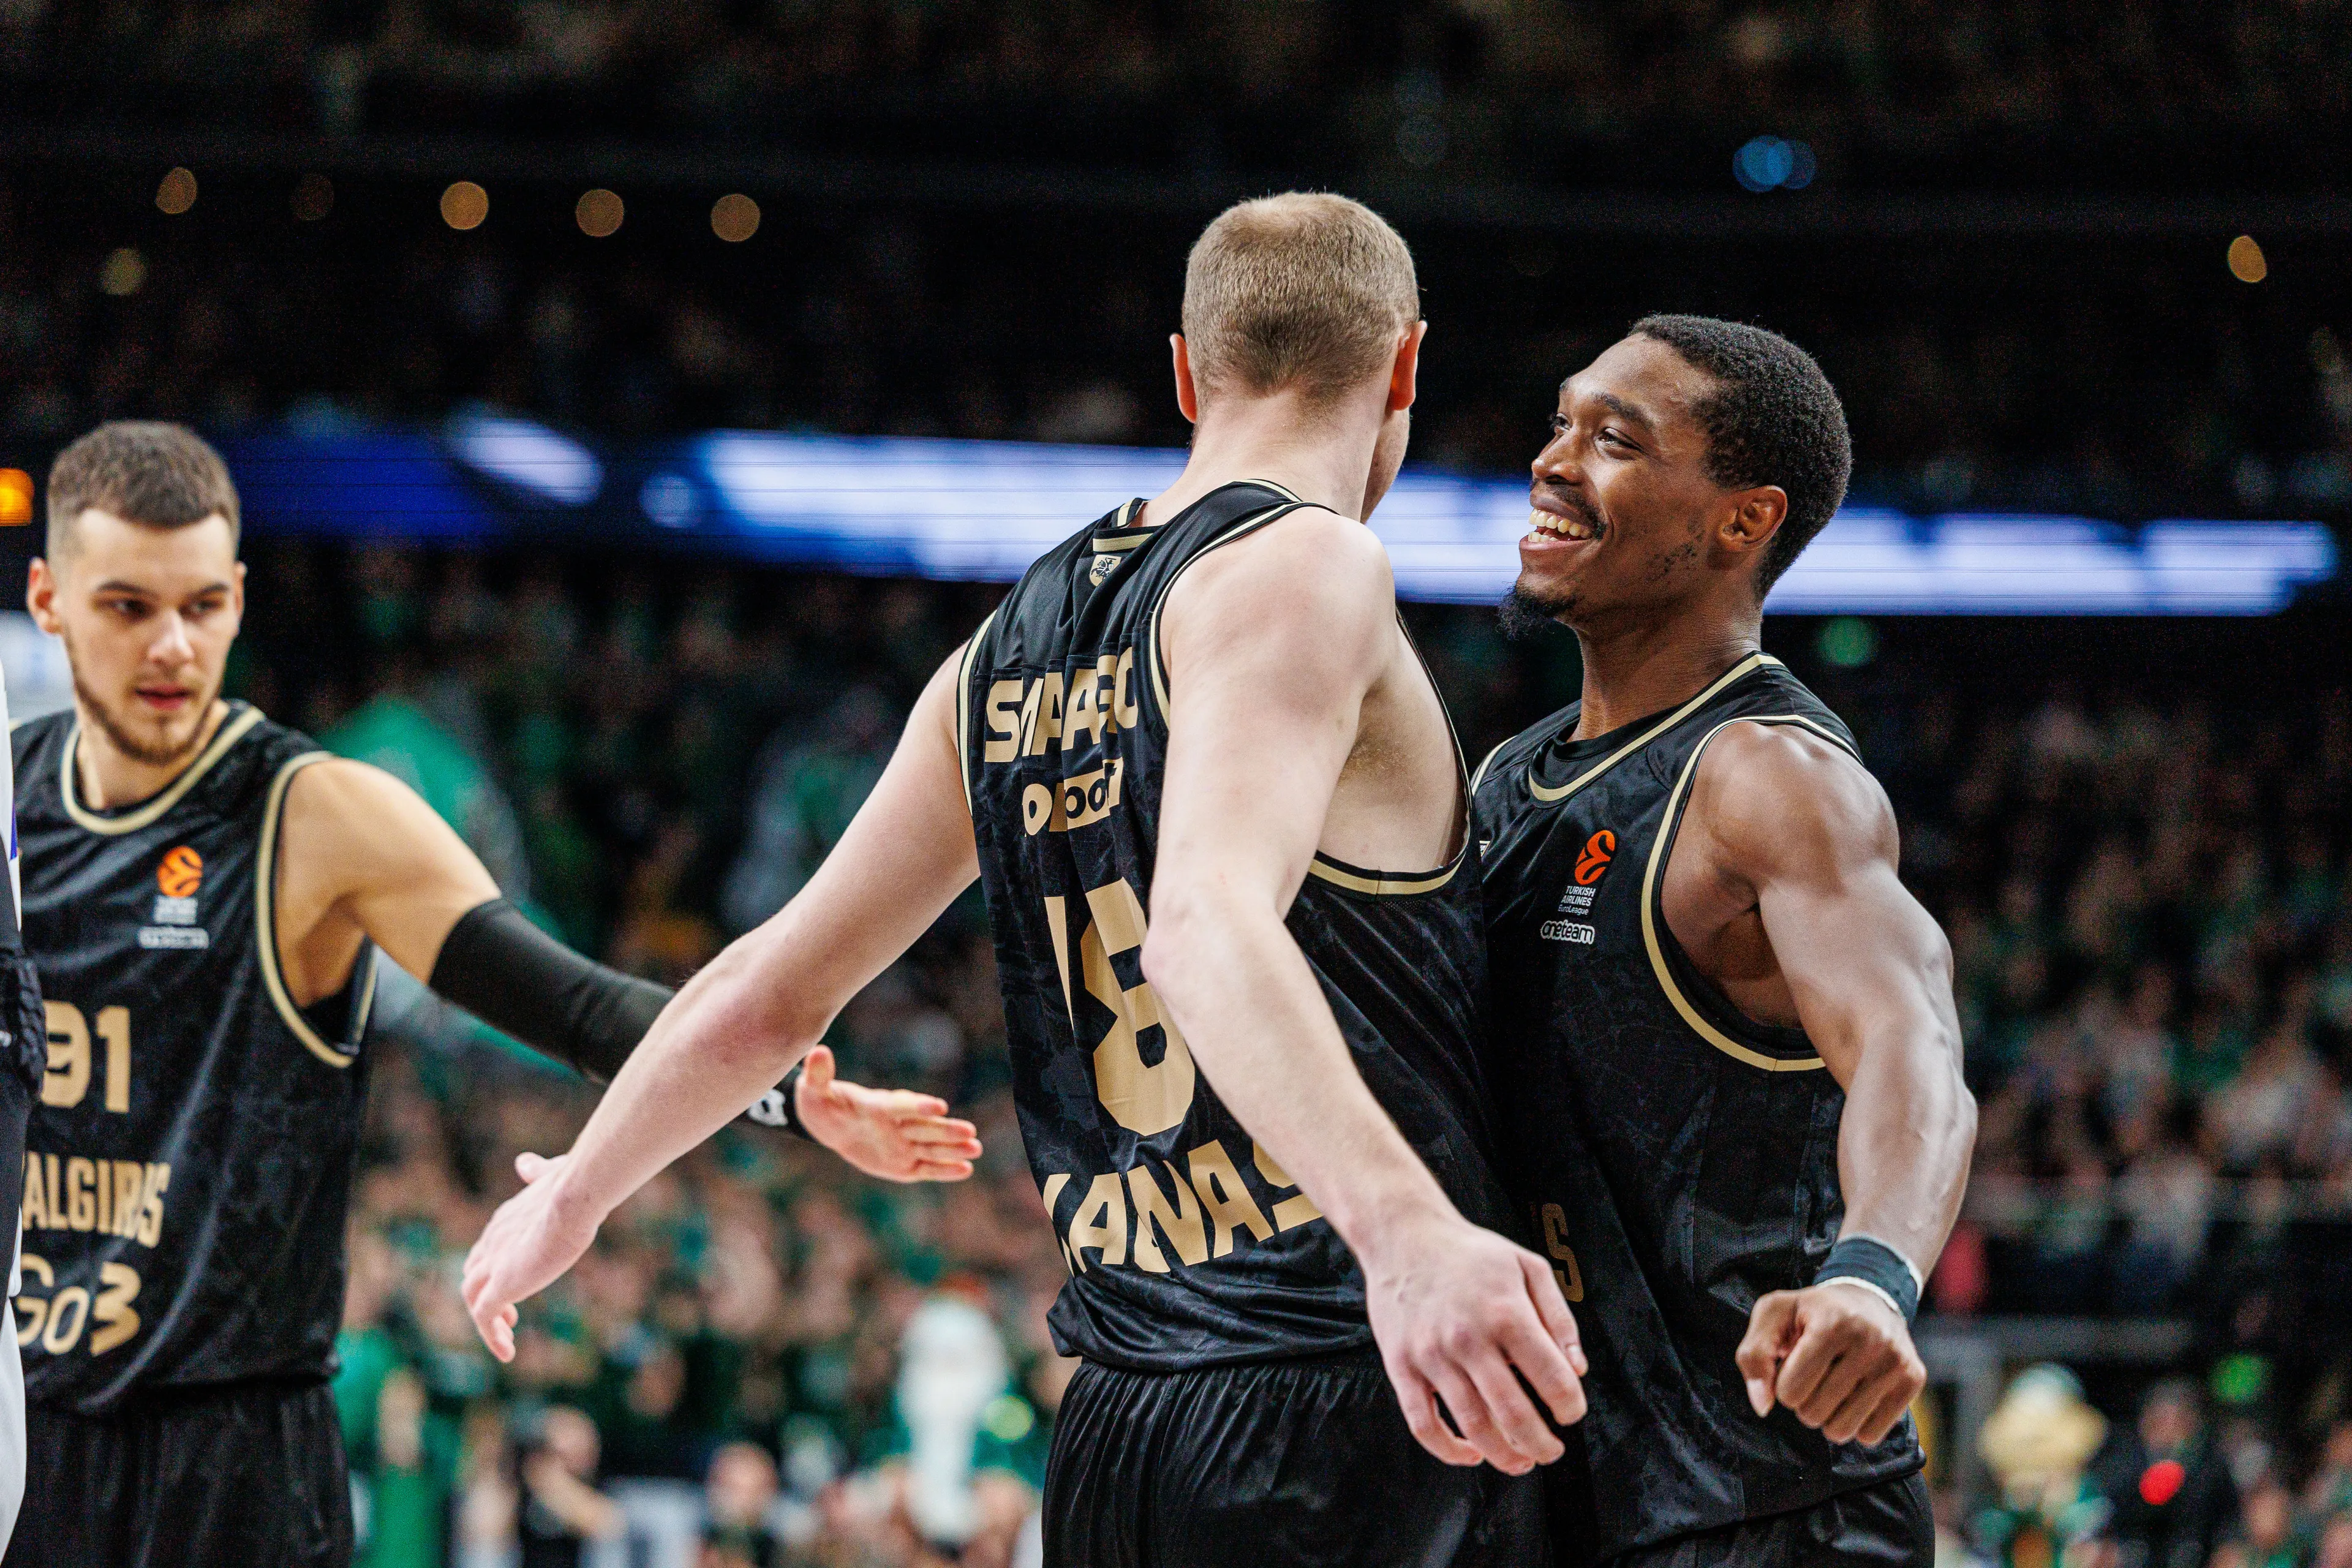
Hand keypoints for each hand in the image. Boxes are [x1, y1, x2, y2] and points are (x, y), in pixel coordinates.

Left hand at [462, 1151, 601, 1361]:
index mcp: (505, 1220)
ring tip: (506, 1339)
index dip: (494, 1268)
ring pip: (473, 1298)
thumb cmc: (573, 1185)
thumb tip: (524, 1163)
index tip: (514, 1283)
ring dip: (487, 1321)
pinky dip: (491, 1337)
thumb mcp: (554, 1174)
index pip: (486, 1249)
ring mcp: (493, 1265)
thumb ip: (538, 1171)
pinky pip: (484, 1318)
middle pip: (473, 1274)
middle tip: (509, 1318)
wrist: (574, 1199)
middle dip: (486, 1295)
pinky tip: (507, 1353)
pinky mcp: (500, 1286)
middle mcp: (492, 1242)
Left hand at [792, 1045, 983, 1181]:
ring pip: (931, 1147)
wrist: (830, 1124)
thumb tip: (817, 1052)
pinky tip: (966, 1169)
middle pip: (925, 1127)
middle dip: (946, 1130)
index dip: (918, 1105)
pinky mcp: (904, 1165)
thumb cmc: (823, 1103)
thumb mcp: (814, 1090)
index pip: (901, 1105)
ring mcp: (903, 1144)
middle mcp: (897, 1124)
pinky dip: (944, 1170)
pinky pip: (926, 1168)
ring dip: (953, 1148)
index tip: (940, 1106)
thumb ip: (818, 1075)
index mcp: (879, 1106)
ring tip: (976, 1148)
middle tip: (970, 1132)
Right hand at [1362, 1211, 1588, 1473]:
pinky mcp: (1401, 1365)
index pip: (1551, 1377)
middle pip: (1513, 1413)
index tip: (1571, 1413)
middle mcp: (1468, 1338)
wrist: (1404, 1235)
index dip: (1569, 1405)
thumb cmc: (1471, 1252)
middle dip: (1541, 1443)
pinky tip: (1470, 1454)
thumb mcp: (1528, 1267)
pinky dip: (1447, 1450)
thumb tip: (1577, 1369)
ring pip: (1472, 1425)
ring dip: (1503, 1454)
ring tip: (1521, 1462)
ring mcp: (1431, 1355)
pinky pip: (1422, 1423)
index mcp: (1506, 1313)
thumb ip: (1559, 1318)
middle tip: (1552, 1452)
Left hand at [1735, 1281, 1923, 1445]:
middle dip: (1805, 1401)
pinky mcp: (1914, 1379)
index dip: (1783, 1384)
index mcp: (1832, 1322)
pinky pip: (1871, 1436)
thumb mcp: (1773, 1316)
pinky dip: (1856, 1424)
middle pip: (1813, 1414)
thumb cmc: (1811, 1312)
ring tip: (1834, 1384)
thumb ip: (1754, 1357)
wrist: (1869, 1299)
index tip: (1794, 1363)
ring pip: (1842, 1430)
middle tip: (1816, 1374)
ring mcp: (1896, 1361)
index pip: (1789, 1392)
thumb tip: (1763, 1406)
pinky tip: (1857, 1394)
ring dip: (1828, 1416)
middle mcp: (1870, 1341)